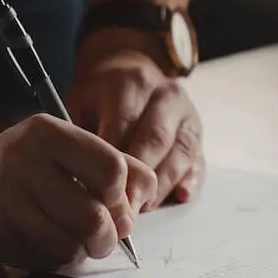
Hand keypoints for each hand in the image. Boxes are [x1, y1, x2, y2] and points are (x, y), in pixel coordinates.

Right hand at [0, 114, 157, 270]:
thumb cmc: (26, 165)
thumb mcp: (66, 148)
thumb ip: (116, 165)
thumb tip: (141, 204)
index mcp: (46, 133)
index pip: (112, 169)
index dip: (122, 195)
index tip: (113, 200)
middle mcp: (22, 163)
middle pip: (94, 218)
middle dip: (107, 237)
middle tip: (103, 237)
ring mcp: (3, 201)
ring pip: (70, 248)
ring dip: (79, 251)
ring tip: (70, 238)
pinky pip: (44, 263)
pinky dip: (52, 260)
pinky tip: (41, 242)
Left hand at [67, 33, 205, 208]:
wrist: (128, 68)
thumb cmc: (98, 95)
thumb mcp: (79, 102)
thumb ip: (80, 136)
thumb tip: (79, 181)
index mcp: (131, 83)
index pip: (123, 127)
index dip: (111, 164)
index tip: (97, 193)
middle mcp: (165, 95)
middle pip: (154, 140)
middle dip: (138, 179)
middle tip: (121, 209)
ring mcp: (186, 114)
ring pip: (180, 153)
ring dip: (161, 185)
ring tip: (141, 208)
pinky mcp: (197, 133)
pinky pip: (198, 160)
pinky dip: (190, 181)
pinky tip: (179, 197)